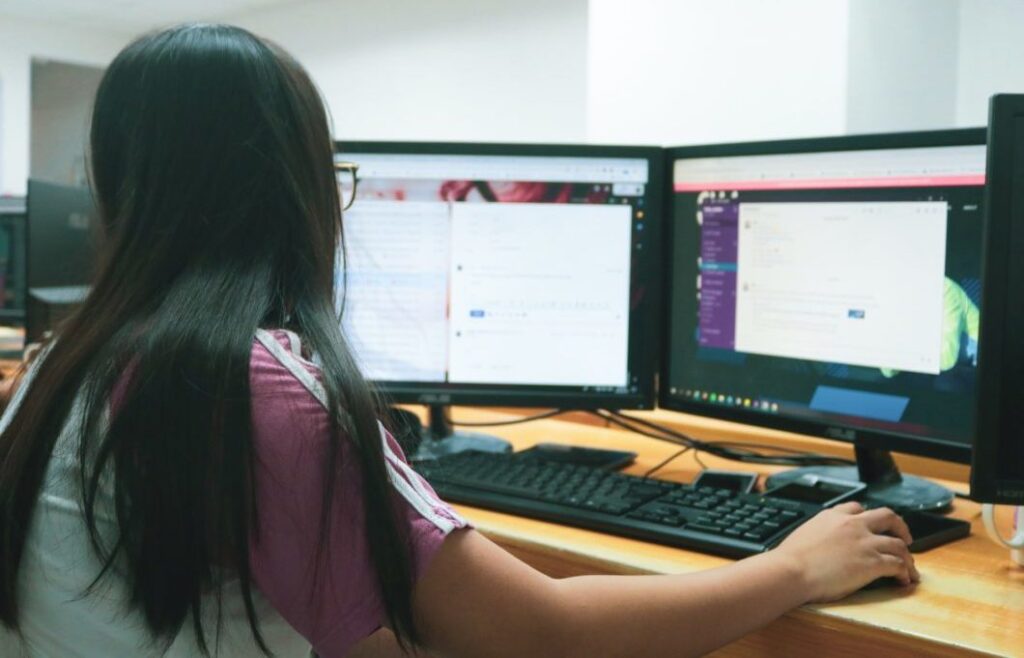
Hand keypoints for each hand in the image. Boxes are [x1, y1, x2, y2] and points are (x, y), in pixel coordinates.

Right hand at [774, 502, 919, 602]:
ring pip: (899, 544)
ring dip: (907, 556)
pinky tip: (904, 580)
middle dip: (900, 526)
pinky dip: (905, 573)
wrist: (792, 571)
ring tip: (909, 567)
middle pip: (887, 516)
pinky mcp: (873, 563)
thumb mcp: (803, 534)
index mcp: (832, 516)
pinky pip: (898, 565)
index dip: (868, 516)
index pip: (857, 508)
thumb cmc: (790, 559)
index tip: (872, 525)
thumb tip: (818, 545)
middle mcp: (853, 525)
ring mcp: (865, 543)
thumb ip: (818, 533)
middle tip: (904, 537)